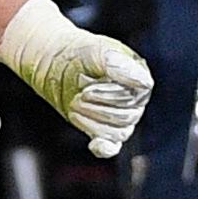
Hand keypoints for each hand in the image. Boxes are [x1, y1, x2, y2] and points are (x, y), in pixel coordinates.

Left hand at [0, 0, 155, 157]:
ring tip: (75, 104)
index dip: (113, 94)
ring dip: (93, 120)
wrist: (57, 63)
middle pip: (127, 115)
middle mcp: (135, 100)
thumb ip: (115, 63)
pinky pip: (112, 147)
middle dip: (98, 107)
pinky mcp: (105, 131)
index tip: (87, 89)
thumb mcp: (95, 51)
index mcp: (138, 77)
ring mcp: (122, 118)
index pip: (139, 93)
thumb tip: (140, 80)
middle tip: (78, 95)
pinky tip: (95, 144)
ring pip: (119, 132)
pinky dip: (105, 147)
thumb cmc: (78, 54)